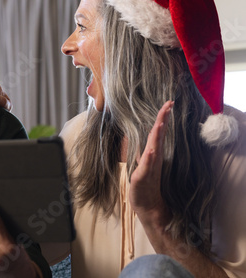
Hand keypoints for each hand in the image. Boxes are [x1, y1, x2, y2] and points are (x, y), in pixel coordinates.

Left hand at [129, 101, 173, 225]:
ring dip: (157, 136)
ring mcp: (149, 168)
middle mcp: (153, 159)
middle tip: (168, 105)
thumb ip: (146, 154)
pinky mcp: (142, 178)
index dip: (162, 118)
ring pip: (154, 149)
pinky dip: (149, 158)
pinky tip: (151, 150)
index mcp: (153, 154)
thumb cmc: (146, 187)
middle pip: (158, 136)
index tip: (169, 103)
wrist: (148, 208)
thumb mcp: (144, 166)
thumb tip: (145, 142)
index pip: (157, 133)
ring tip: (160, 123)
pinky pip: (147, 167)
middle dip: (162, 120)